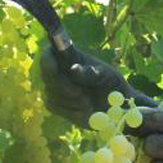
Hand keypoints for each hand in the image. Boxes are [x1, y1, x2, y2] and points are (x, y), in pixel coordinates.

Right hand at [38, 43, 154, 125]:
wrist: (115, 109)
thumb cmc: (111, 85)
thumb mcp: (107, 76)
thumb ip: (91, 73)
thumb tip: (74, 69)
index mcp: (70, 56)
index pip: (49, 52)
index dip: (47, 58)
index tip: (55, 67)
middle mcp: (58, 70)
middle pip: (46, 74)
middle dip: (62, 85)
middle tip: (80, 93)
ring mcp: (53, 87)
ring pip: (50, 92)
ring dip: (70, 100)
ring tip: (89, 103)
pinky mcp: (54, 103)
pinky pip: (53, 105)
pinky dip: (69, 110)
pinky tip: (84, 110)